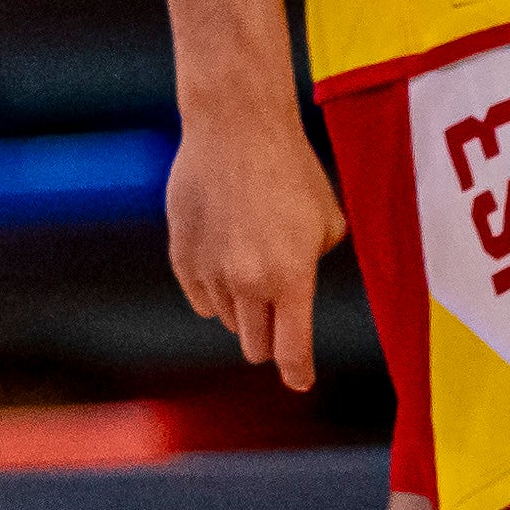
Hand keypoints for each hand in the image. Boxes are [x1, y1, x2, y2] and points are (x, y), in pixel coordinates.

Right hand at [164, 112, 346, 388]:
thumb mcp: (328, 221)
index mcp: (291, 279)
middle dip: (270, 338)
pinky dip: (213, 290)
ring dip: (241, 306)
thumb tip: (300, 289)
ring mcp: (209, 272)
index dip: (298, 373)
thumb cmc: (291, 169)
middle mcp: (247, 284)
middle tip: (277, 315)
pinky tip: (225, 255)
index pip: (292, 352)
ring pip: (226, 319)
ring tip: (252, 259)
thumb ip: (316, 264)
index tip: (299, 382)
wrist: (235, 127)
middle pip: (255, 346)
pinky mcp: (181, 257)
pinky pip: (199, 298)